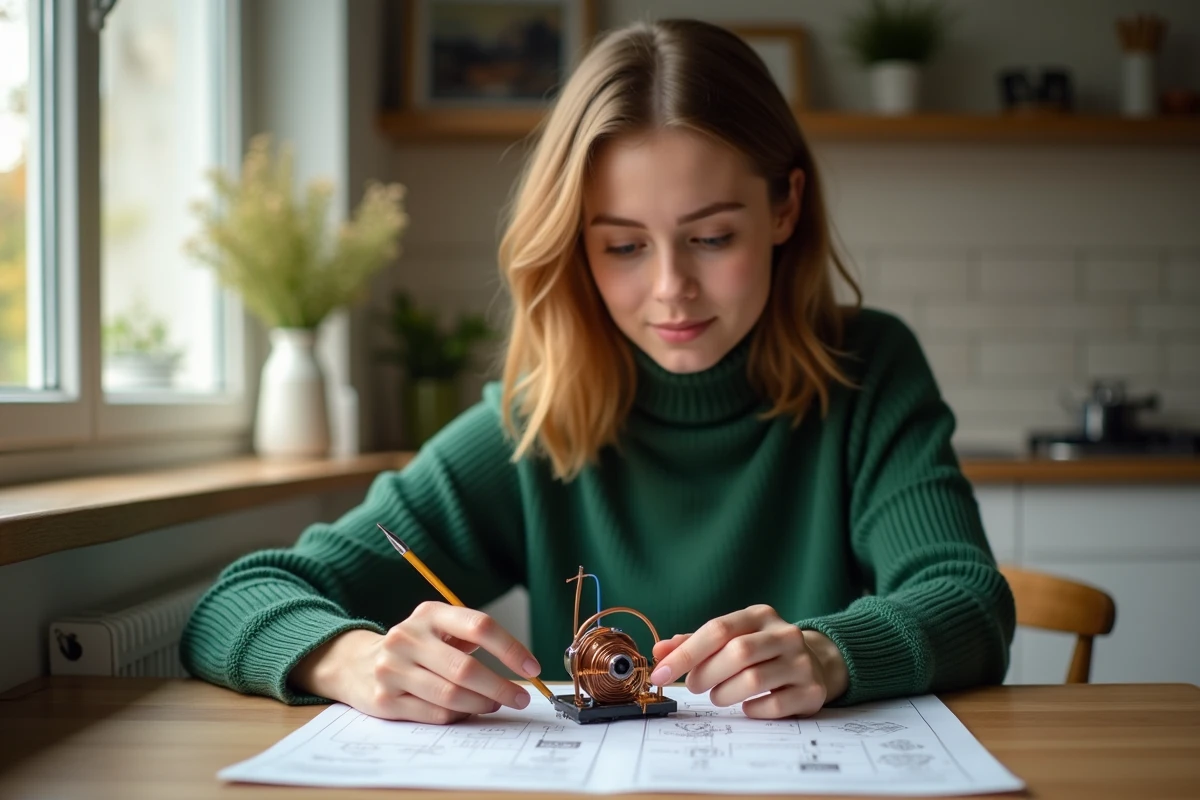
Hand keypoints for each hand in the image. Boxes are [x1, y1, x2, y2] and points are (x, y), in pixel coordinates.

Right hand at [289, 601, 540, 723]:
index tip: (531, 667)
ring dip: (481, 704)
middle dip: (500, 687)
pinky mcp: (384, 699)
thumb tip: (521, 664)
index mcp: (429, 613)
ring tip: (495, 705)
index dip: (510, 648)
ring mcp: (392, 669)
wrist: (355, 662)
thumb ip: (471, 636)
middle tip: (520, 698)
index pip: (478, 626)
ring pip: (451, 695)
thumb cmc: (414, 646)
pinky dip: (457, 716)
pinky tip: (467, 712)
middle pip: (466, 668)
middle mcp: (408, 637)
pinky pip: (433, 713)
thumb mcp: (437, 627)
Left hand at [648, 604, 848, 718]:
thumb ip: (695, 643)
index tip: (661, 673)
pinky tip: (747, 706)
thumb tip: (659, 653)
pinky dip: (751, 710)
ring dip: (724, 694)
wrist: (816, 663)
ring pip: (753, 680)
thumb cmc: (762, 651)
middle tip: (694, 686)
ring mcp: (802, 662)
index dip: (686, 653)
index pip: (718, 629)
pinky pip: (773, 706)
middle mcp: (785, 634)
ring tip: (718, 696)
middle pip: (737, 653)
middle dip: (706, 674)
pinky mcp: (812, 691)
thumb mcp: (733, 638)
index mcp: (760, 615)